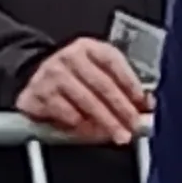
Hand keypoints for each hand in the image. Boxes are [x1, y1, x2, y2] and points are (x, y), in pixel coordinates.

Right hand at [17, 36, 151, 145]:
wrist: (34, 80)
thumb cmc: (73, 78)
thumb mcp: (96, 73)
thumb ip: (121, 86)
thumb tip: (146, 103)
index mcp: (88, 48)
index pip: (113, 62)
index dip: (131, 83)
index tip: (143, 102)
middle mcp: (70, 57)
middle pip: (102, 85)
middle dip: (122, 109)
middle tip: (133, 125)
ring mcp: (53, 74)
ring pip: (86, 101)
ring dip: (106, 122)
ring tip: (118, 134)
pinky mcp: (40, 93)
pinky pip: (67, 113)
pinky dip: (81, 125)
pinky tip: (89, 130)